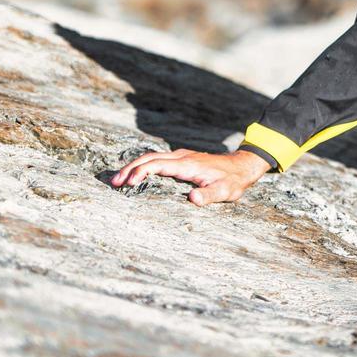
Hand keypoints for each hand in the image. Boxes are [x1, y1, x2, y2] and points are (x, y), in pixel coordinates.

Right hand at [110, 148, 269, 204]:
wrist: (242, 166)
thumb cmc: (233, 181)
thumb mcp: (225, 191)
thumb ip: (209, 196)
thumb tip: (192, 199)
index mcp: (188, 165)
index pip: (158, 164)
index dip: (142, 172)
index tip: (129, 183)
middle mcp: (182, 157)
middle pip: (149, 158)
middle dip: (130, 169)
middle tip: (114, 183)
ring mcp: (181, 157)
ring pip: (151, 157)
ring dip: (134, 167)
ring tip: (118, 181)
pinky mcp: (181, 160)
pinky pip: (157, 160)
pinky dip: (143, 166)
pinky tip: (135, 176)